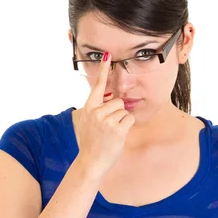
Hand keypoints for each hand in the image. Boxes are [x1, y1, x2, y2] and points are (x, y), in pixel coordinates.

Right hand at [77, 51, 135, 177]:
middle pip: (117, 101)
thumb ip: (97, 109)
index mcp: (88, 107)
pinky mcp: (117, 129)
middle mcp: (96, 111)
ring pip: (124, 110)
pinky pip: (129, 120)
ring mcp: (106, 120)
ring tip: (112, 132)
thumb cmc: (91, 142)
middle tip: (108, 128)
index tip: (109, 55)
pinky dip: (127, 127)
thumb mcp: (88, 122)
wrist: (90, 162)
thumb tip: (113, 98)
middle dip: (117, 112)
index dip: (104, 70)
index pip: (97, 85)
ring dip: (122, 121)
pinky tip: (118, 136)